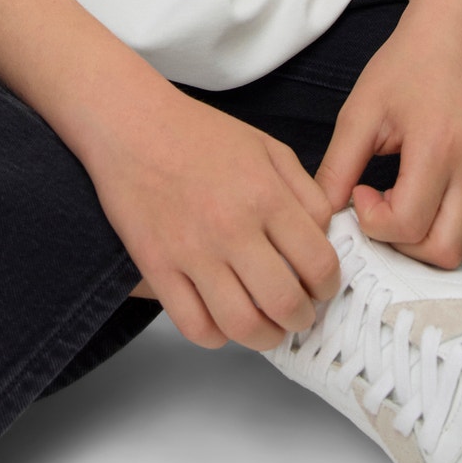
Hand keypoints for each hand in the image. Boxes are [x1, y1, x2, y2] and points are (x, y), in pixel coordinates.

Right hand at [79, 84, 340, 351]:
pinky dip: (216, 336)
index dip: (328, 285)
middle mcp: (232, 227)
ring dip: (264, 337)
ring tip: (268, 327)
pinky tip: (224, 322)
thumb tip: (324, 237)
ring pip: (241, 324)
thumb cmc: (200, 134)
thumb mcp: (268, 147)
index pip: (318, 262)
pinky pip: (193, 325)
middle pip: (284, 302)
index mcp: (266, 195)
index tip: (323, 287)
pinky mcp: (156, 267)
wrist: (133, 125)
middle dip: (302, 318)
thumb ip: (305, 191)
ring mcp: (192, 251)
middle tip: (300, 314)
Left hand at [313, 9, 461, 268]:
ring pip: (460, 244)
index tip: (360, 192)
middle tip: (378, 209)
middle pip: (444, 252)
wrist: (449, 37)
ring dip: (421, 237)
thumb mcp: (359, 113)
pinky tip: (417, 192)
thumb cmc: (406, 67)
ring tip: (396, 199)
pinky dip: (440, 223)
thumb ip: (337, 168)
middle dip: (401, 245)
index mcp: (439, 148)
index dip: (374, 221)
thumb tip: (324, 213)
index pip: (409, 225)